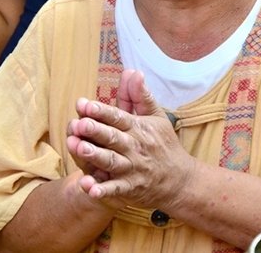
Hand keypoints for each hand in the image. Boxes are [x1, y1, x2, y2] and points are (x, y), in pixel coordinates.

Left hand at [65, 70, 195, 209]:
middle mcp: (134, 147)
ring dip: (95, 156)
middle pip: (112, 138)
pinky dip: (103, 190)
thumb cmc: (163, 144)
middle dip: (96, 130)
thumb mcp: (155, 117)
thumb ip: (139, 95)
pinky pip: (115, 189)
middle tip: (79, 124)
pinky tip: (89, 188)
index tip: (84, 104)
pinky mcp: (130, 188)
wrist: (180, 180)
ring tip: (79, 148)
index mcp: (138, 128)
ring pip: (111, 161)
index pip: (117, 117)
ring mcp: (132, 169)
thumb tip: (133, 71)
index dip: (101, 111)